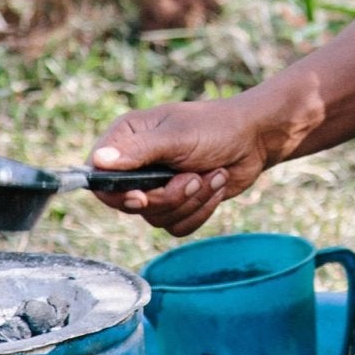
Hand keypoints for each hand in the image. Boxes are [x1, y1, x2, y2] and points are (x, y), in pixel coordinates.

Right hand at [90, 97, 275, 236]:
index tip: (141, 196)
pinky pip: (177, 226)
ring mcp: (157, 186)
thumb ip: (139, 151)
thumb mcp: (176, 137)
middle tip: (192, 176)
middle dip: (167, 197)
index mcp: (127, 138)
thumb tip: (99, 161)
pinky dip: (200, 210)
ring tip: (210, 174)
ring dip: (190, 201)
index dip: (116, 193)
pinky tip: (216, 184)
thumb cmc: (215, 128)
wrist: (255, 139)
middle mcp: (137, 164)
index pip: (99, 176)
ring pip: (155, 218)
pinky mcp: (178, 204)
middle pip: (129, 204)